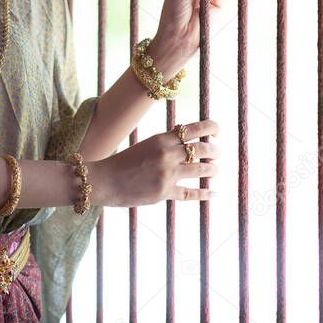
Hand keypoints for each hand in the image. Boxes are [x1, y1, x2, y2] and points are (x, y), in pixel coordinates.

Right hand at [98, 119, 220, 206]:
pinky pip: (192, 193)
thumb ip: (167, 144)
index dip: (211, 128)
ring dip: (213, 169)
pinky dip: (206, 194)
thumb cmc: (125, 162)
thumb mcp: (147, 145)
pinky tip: (215, 193)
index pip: (194, 128)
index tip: (218, 132)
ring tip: (216, 170)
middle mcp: (167, 154)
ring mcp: (167, 174)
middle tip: (217, 154)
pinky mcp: (165, 192)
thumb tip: (192, 144)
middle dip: (215, 151)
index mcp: (161, 139)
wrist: (105, 180)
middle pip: (202, 149)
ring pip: (201, 169)